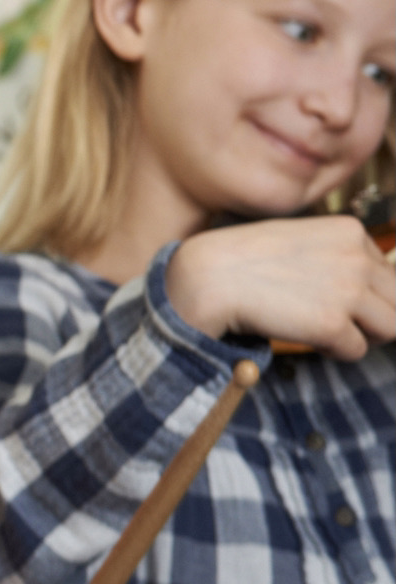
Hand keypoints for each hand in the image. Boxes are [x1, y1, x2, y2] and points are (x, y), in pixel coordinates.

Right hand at [167, 217, 395, 357]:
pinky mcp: (332, 324)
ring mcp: (349, 291)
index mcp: (350, 231)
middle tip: (342, 325)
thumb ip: (333, 256)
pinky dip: (335, 352)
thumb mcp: (296, 241)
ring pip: (391, 326)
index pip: (390, 272)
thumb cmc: (239, 261)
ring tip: (329, 334)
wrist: (206, 278)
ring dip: (363, 335)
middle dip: (375, 317)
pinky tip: (307, 340)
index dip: (367, 293)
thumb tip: (358, 289)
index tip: (336, 301)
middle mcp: (358, 257)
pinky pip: (357, 350)